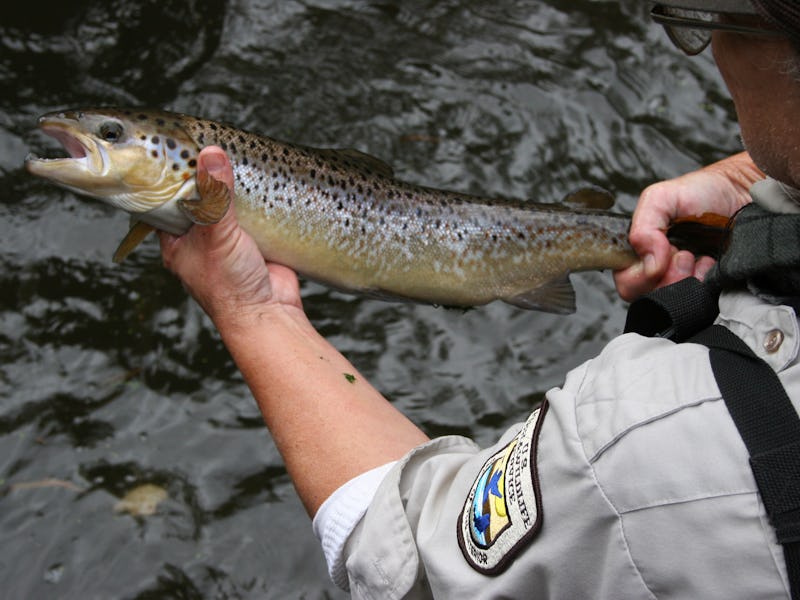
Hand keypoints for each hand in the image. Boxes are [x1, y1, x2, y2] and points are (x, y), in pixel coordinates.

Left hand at [159, 146, 302, 327]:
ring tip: (234, 158)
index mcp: (176, 242)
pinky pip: (252, 214)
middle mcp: (199, 241)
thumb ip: (214, 194)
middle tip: (208, 147)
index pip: (164, 200)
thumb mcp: (215, 233)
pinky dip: (256, 200)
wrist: (269, 315)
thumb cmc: (230, 286)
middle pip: (198, 198)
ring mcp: (227, 242)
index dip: (169, 176)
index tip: (176, 148)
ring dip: (232, 188)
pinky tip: (259, 182)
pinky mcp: (255, 242)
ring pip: (226, 206)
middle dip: (205, 177)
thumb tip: (211, 155)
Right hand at [614, 152, 763, 301]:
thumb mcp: (660, 198)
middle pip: (646, 295)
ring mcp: (679, 281)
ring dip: (687, 280)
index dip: (641, 274)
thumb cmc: (700, 192)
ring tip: (699, 257)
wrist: (741, 193)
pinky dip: (705, 284)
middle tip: (685, 255)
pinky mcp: (704, 288)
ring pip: (671, 301)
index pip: (626, 281)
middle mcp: (654, 270)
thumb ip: (643, 228)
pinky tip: (710, 265)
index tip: (665, 252)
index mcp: (637, 252)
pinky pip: (698, 300)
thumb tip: (649, 264)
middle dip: (668, 277)